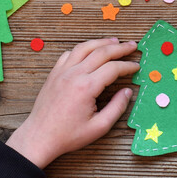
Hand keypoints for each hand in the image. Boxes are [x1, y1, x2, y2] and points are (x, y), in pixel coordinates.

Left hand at [6, 38, 138, 168]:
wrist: (39, 137)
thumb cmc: (68, 135)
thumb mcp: (99, 127)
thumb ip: (117, 108)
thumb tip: (128, 92)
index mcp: (86, 87)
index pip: (113, 68)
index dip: (128, 66)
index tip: (137, 66)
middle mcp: (74, 74)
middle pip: (101, 52)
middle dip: (120, 48)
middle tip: (132, 45)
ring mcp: (62, 72)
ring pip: (84, 47)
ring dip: (101, 42)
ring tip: (114, 41)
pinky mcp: (54, 73)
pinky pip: (69, 53)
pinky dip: (82, 48)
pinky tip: (89, 50)